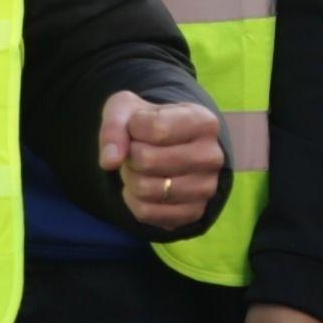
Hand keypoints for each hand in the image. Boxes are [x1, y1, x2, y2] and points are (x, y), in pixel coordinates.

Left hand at [99, 92, 225, 232]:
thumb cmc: (148, 123)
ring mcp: (206, 188)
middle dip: (130, 155)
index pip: (157, 128)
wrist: (170, 146)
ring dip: (130, 178)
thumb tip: (110, 161)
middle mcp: (212, 156)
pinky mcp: (194, 213)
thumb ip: (114, 126)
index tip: (138, 125)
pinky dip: (133, 200)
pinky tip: (141, 186)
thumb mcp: (127, 109)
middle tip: (135, 150)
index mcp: (204, 122)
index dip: (133, 128)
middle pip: (148, 160)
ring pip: (146, 189)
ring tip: (139, 168)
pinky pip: (146, 212)